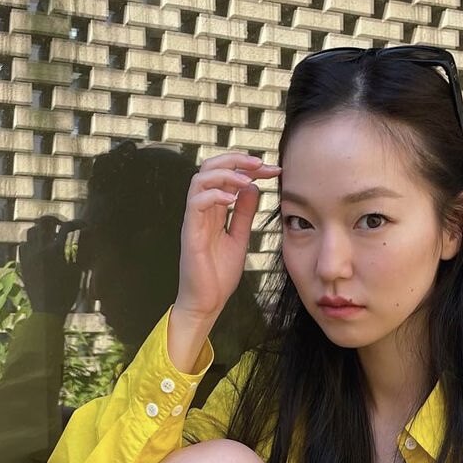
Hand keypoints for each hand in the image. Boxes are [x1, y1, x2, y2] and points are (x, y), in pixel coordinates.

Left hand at [19, 215, 81, 317]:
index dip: (77, 224)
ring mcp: (29, 255)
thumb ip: (79, 254)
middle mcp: (41, 249)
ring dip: (41, 231)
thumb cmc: (66, 295)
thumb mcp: (77, 273)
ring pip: (31, 231)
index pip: (68, 228)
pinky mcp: (23, 263)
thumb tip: (84, 239)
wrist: (47, 311)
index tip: (82, 226)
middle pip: (44, 222)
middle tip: (61, 225)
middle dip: (54, 220)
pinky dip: (31, 243)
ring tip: (48, 237)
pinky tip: (38, 249)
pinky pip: (23, 245)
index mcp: (57, 251)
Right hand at [174, 151, 279, 325]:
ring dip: (225, 173)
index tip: (272, 169)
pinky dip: (214, 195)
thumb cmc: (219, 275)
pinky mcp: (190, 232)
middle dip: (236, 160)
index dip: (248, 168)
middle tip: (260, 164)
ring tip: (246, 180)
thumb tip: (253, 187)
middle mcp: (202, 210)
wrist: (207, 302)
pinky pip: (196, 203)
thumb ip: (244, 213)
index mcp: (214, 210)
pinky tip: (232, 201)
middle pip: (210, 167)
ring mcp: (194, 220)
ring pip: (200, 179)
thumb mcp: (240, 238)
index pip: (227, 176)